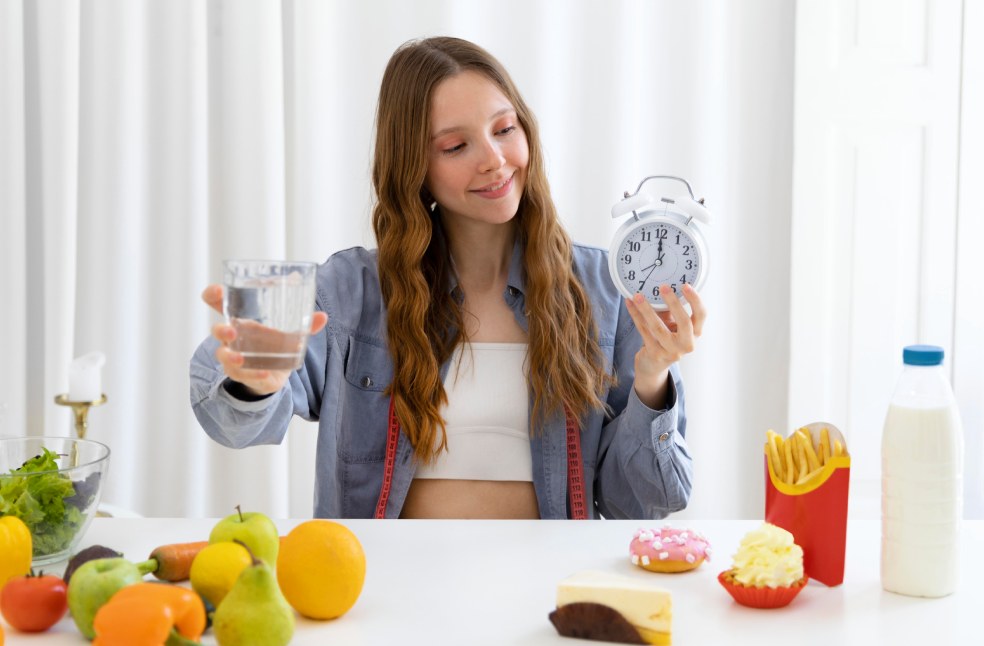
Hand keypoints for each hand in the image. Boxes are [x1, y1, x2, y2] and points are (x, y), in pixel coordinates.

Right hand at [201, 285, 328, 395]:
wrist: (272, 374)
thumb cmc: (273, 346)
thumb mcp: (289, 334)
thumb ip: (306, 326)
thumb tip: (323, 316)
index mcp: (242, 321)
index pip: (219, 304)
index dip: (213, 295)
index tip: (217, 290)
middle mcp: (234, 339)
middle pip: (218, 331)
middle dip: (221, 330)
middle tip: (231, 331)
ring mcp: (235, 358)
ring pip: (224, 357)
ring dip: (230, 357)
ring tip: (240, 358)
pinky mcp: (243, 375)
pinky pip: (243, 375)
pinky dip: (253, 375)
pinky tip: (263, 373)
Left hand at [624, 283, 705, 408]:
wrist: (653, 365)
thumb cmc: (665, 339)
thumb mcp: (673, 324)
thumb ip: (671, 309)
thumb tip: (662, 286)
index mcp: (695, 333)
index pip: (701, 315)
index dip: (695, 300)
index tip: (685, 285)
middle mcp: (686, 344)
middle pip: (684, 322)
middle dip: (673, 303)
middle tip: (663, 287)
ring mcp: (671, 351)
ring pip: (658, 327)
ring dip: (646, 309)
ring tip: (637, 295)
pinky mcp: (655, 353)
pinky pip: (643, 331)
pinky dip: (636, 316)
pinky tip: (630, 304)